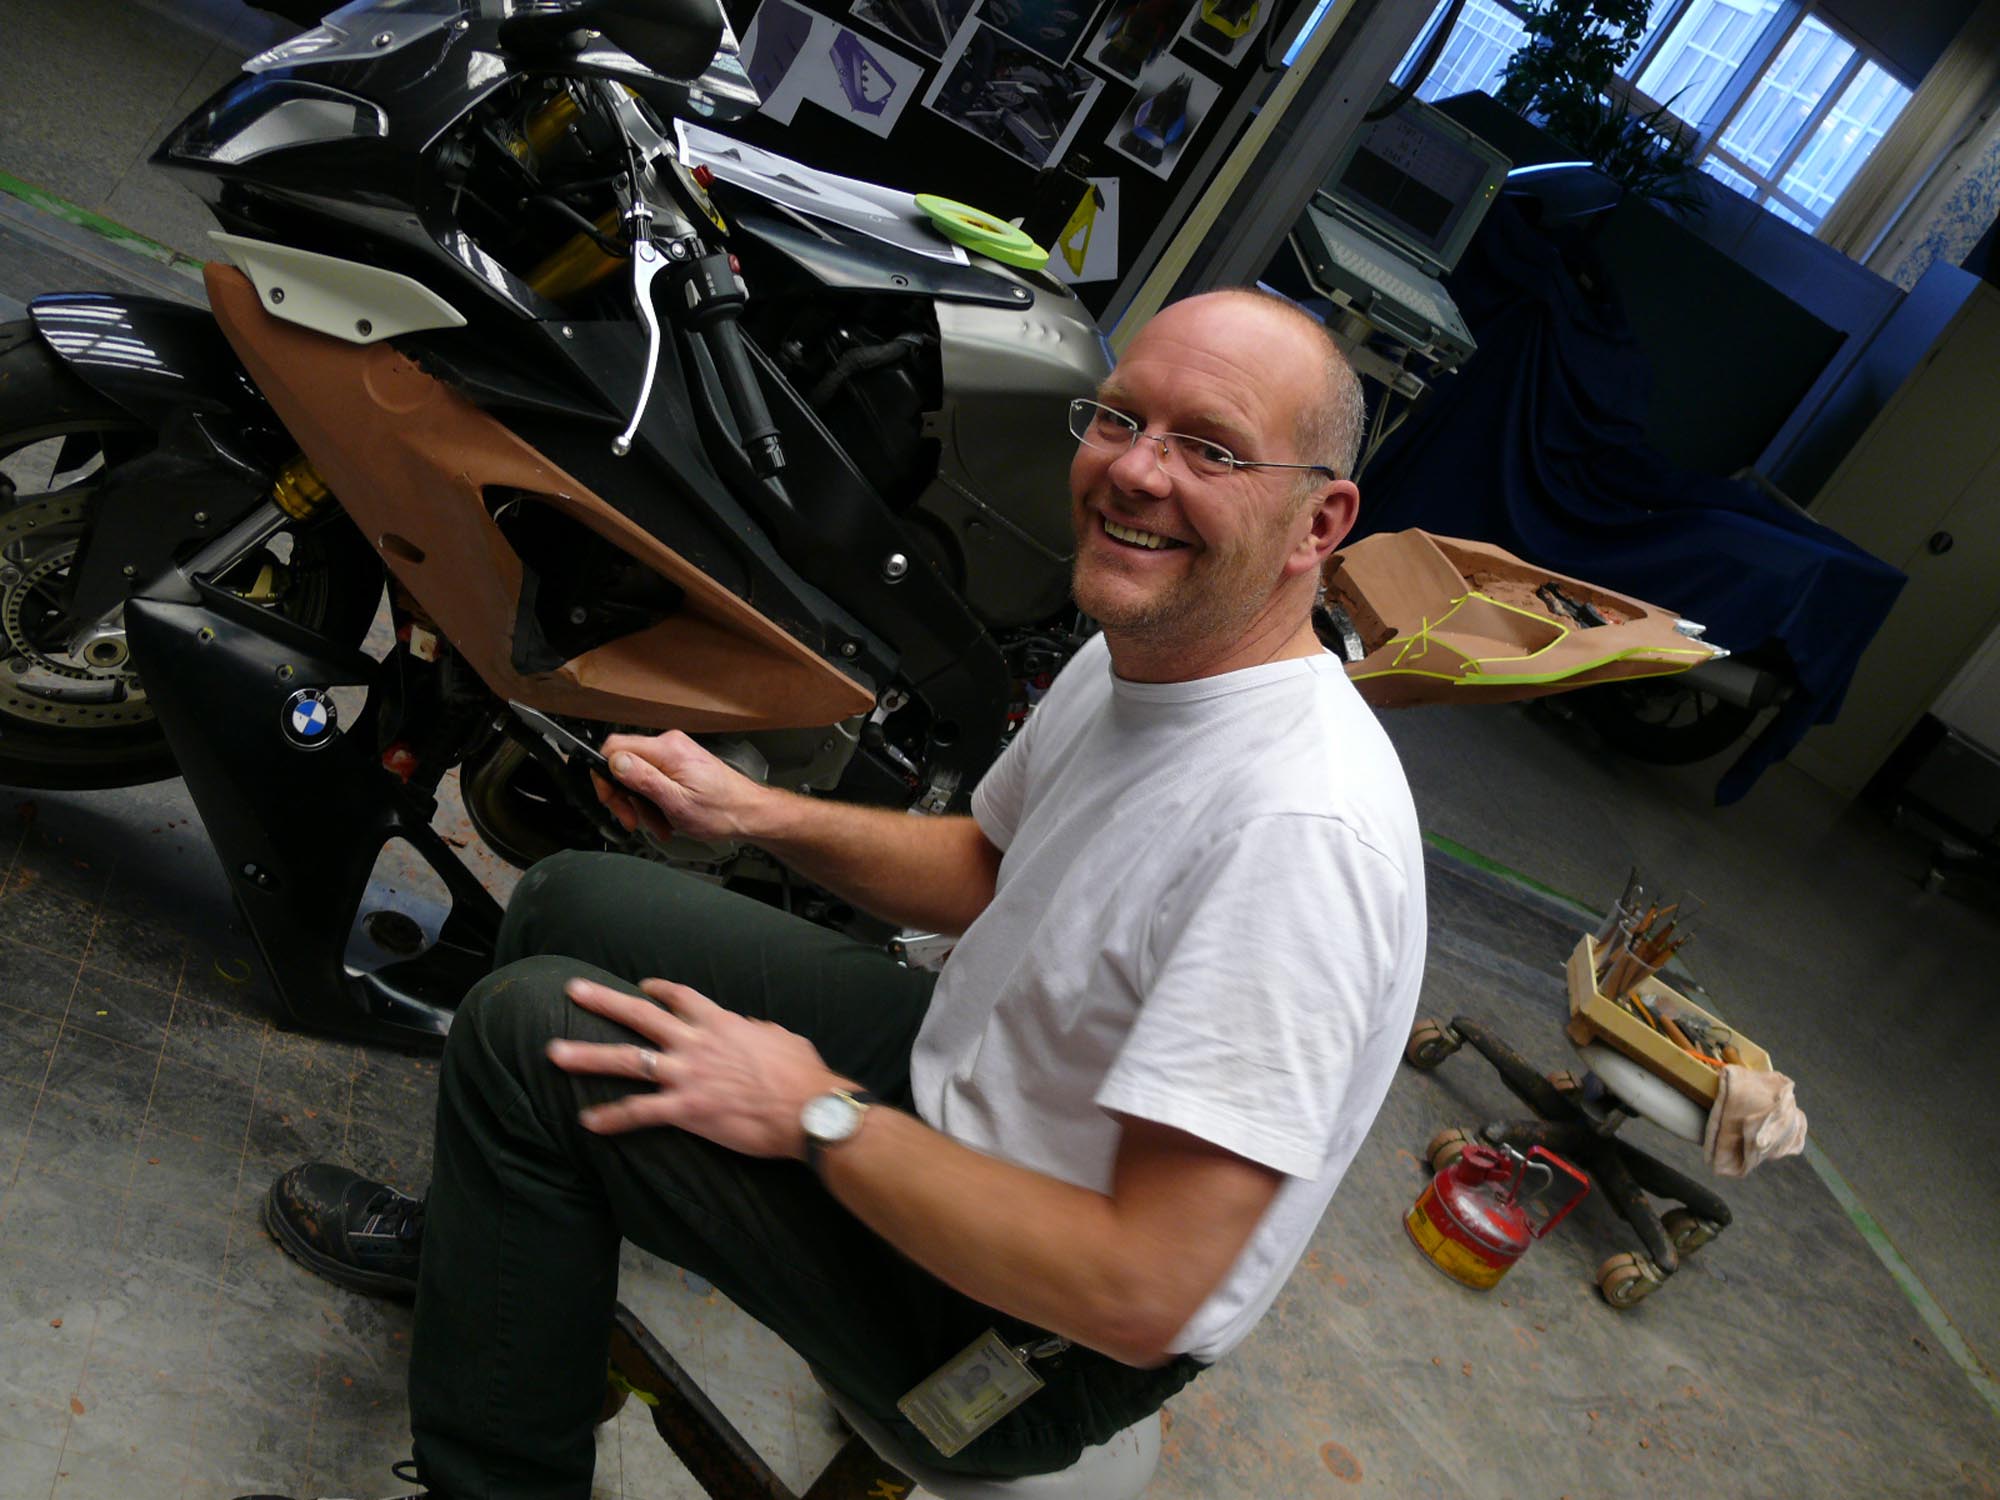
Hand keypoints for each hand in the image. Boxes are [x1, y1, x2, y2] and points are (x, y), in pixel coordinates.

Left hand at [546, 977, 842, 1157]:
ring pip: (627, 1060)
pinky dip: (612, 1117)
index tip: (642, 987)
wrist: (807, 1109)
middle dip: (603, 1001)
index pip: (680, 997)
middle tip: (572, 990)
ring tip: (554, 1053)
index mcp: (720, 1023)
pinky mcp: (686, 1110)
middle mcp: (696, 1043)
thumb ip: (755, 1028)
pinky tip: (587, 1122)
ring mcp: (687, 1076)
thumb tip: (745, 1026)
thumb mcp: (780, 1037)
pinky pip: (640, 1113)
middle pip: (640, 1015)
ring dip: (588, 1056)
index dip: (659, 990)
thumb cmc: (802, 1074)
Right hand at [589, 729, 768, 843]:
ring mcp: (675, 754)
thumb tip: (614, 761)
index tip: (611, 799)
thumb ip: (643, 779)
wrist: (749, 813)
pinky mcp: (680, 764)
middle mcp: (669, 746)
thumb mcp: (676, 801)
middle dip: (626, 797)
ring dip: (643, 805)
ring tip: (659, 825)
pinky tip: (666, 818)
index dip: (605, 775)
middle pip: (625, 764)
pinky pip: (655, 780)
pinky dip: (655, 801)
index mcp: (666, 750)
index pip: (614, 747)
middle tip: (633, 820)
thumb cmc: (721, 810)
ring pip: (639, 776)